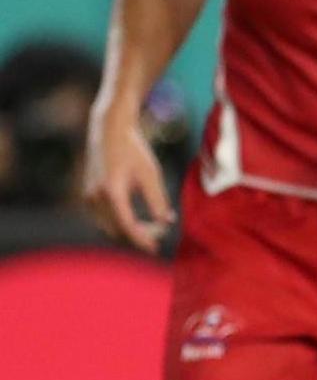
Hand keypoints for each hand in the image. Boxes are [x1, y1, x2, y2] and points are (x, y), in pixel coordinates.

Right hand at [81, 110, 173, 252]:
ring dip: (128, 231)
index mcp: (112, 192)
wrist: (109, 130)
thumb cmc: (134, 150)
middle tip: (160, 233)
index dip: (142, 239)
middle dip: (139, 235)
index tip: (156, 249)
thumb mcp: (151, 174)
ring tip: (151, 227)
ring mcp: (88, 196)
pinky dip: (118, 223)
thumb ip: (158, 200)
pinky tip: (137, 220)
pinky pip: (102, 218)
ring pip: (108, 226)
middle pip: (117, 230)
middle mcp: (95, 197)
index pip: (127, 226)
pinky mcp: (87, 194)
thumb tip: (166, 223)